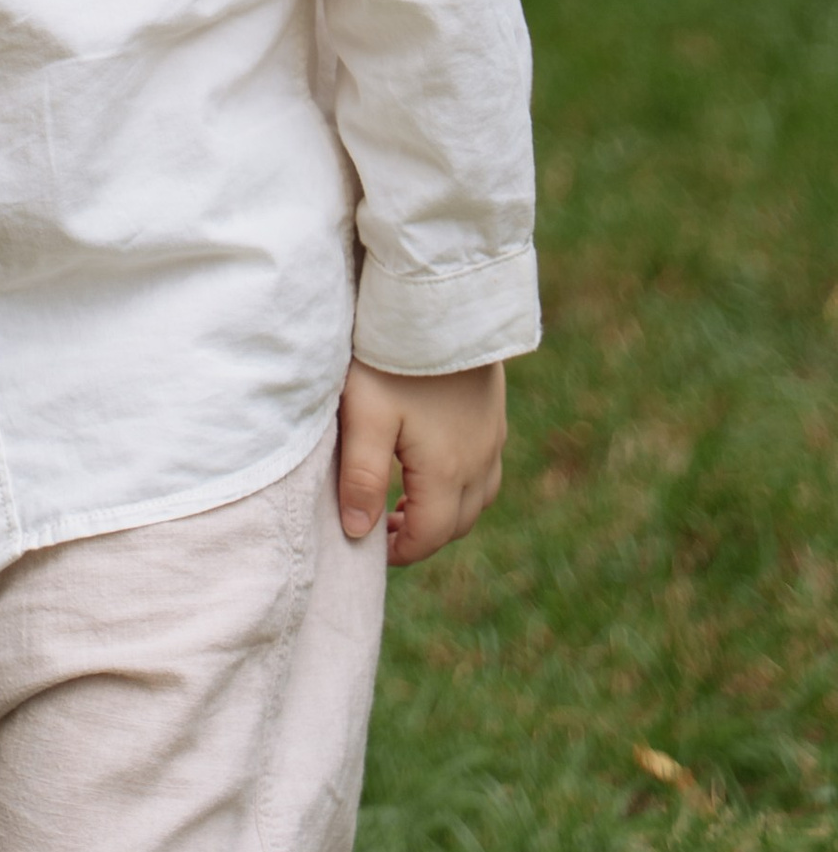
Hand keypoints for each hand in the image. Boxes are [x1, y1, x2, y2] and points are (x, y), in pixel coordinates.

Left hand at [336, 358, 505, 565]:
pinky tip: (432, 461)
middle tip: (383, 529)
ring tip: (404, 501)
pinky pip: (487, 467)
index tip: (372, 550)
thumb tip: (357, 533)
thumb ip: (360, 478)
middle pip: (457, 523)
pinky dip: (461, 483)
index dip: (401, 551)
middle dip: (423, 535)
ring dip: (445, 510)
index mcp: (447, 470)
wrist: (439, 299)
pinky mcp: (494, 412)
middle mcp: (480, 460)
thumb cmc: (392, 357)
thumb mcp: (365, 416)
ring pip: (477, 497)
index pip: (430, 535)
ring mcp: (493, 435)